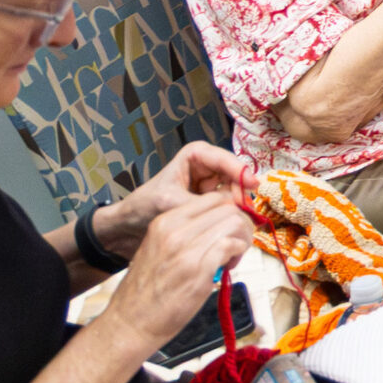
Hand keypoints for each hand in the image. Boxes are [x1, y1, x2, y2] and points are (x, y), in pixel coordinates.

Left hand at [95, 144, 254, 261]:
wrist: (129, 227)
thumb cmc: (143, 206)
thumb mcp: (170, 202)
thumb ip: (200, 202)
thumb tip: (230, 208)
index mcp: (196, 155)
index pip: (225, 158)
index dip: (241, 171)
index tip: (253, 185)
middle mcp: (207, 166)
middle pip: (235, 174)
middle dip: (241, 191)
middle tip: (245, 211)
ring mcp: (211, 184)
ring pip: (235, 191)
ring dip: (238, 205)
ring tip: (239, 221)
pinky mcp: (211, 201)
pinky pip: (229, 205)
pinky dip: (231, 214)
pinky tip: (231, 226)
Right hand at [98, 193, 256, 352]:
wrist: (130, 321)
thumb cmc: (146, 290)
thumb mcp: (157, 248)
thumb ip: (185, 233)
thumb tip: (218, 226)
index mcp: (165, 222)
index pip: (213, 198)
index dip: (230, 211)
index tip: (232, 227)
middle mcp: (175, 230)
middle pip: (228, 208)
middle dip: (242, 224)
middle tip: (237, 244)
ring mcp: (186, 249)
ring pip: (234, 223)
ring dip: (242, 239)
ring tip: (232, 257)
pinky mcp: (198, 269)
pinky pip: (231, 245)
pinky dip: (238, 254)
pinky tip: (228, 266)